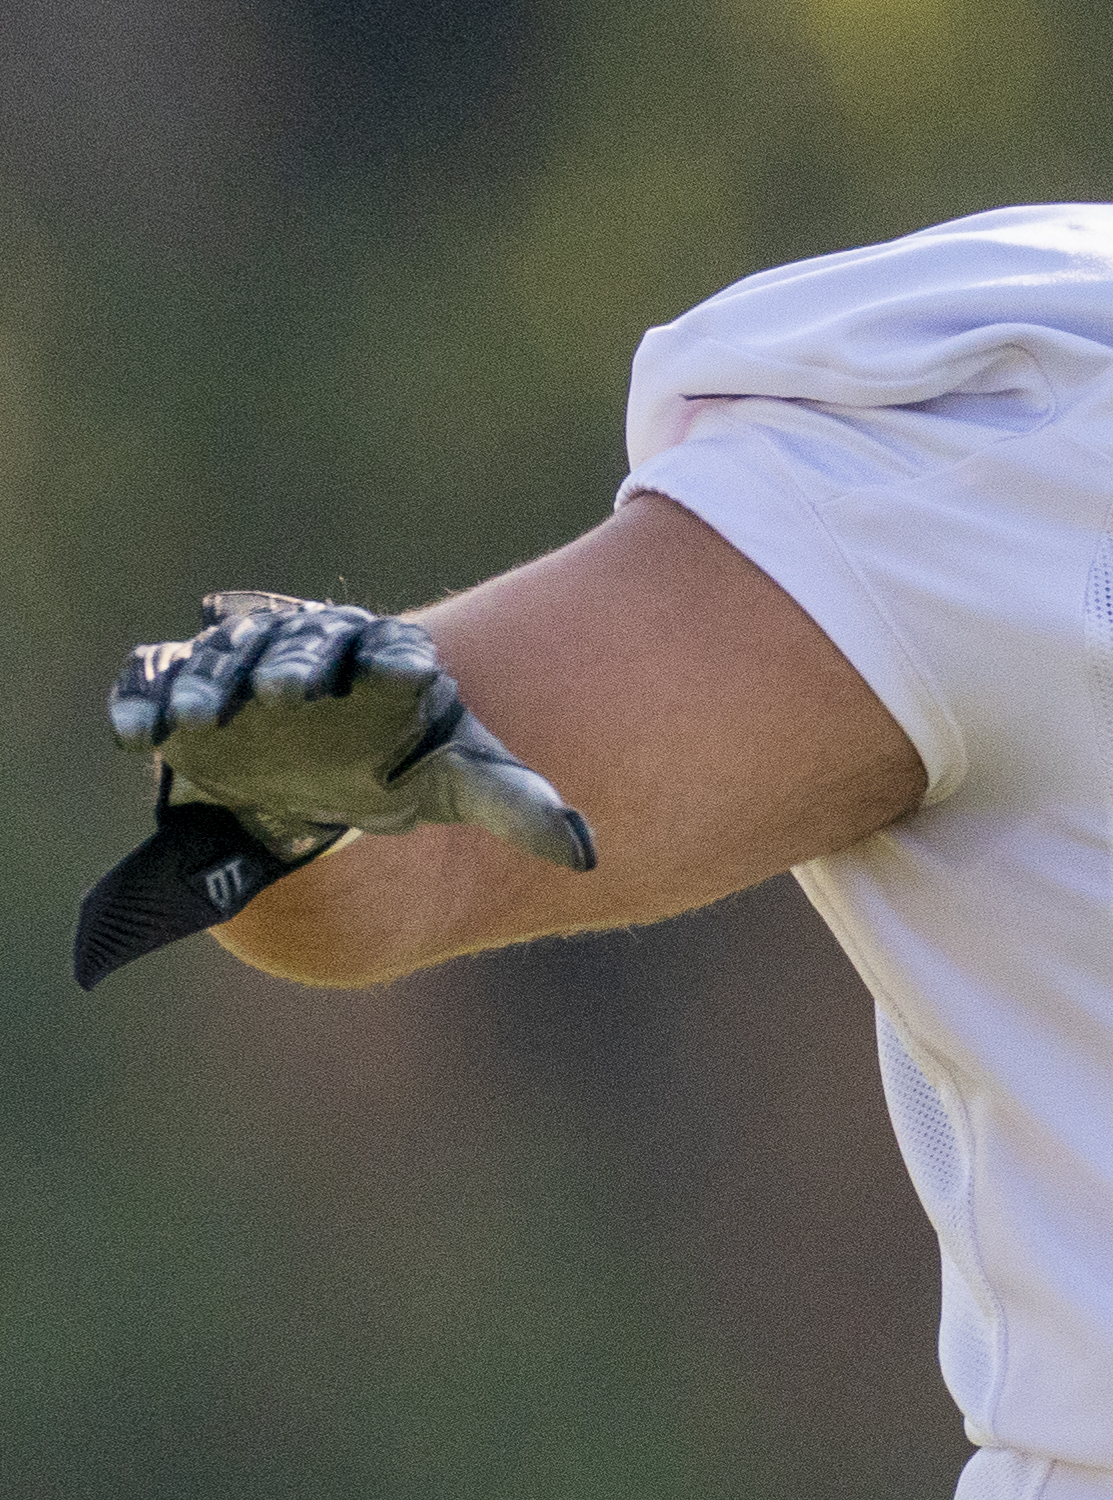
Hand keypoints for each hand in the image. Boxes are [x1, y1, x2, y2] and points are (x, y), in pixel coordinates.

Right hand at [112, 592, 595, 869]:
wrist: (324, 786)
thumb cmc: (401, 772)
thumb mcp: (464, 785)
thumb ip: (523, 808)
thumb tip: (587, 852)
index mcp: (388, 664)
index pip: (393, 651)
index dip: (396, 659)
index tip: (406, 671)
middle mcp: (313, 657)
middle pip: (303, 647)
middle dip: (296, 664)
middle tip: (289, 691)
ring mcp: (242, 671)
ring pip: (224, 661)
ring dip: (211, 684)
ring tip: (202, 716)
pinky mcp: (182, 695)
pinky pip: (155, 681)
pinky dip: (142, 699)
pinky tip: (138, 732)